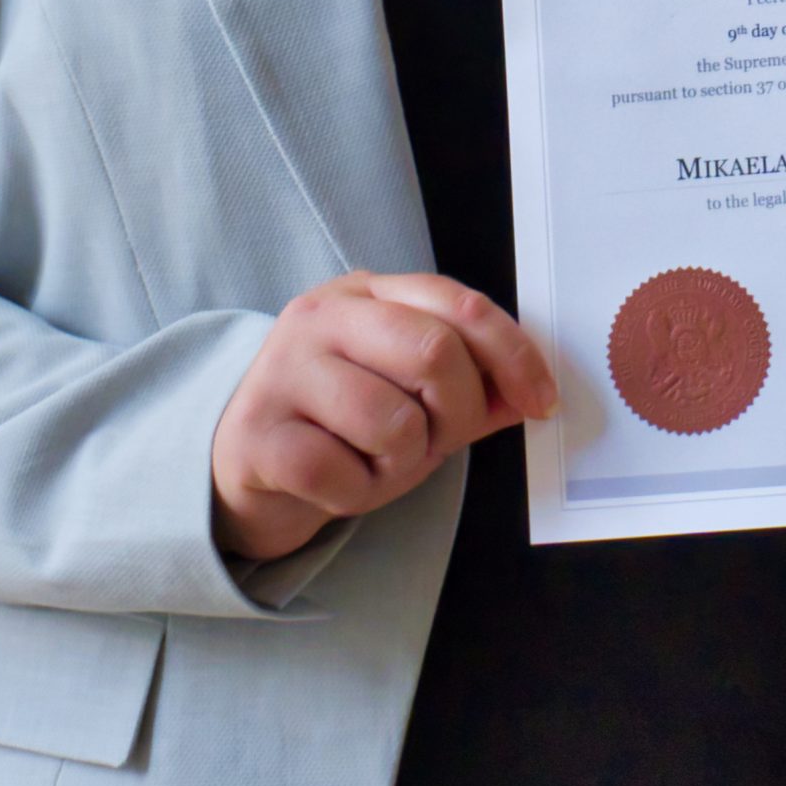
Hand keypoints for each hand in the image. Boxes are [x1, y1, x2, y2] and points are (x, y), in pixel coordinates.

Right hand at [211, 272, 556, 561]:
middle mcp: (323, 316)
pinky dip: (358, 493)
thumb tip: (531, 394)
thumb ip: (470, 388)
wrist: (244, 466)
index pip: (459, 304)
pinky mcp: (258, 434)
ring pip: (392, 420)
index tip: (541, 401)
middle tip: (441, 441)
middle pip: (434, 353)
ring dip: (404, 461)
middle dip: (458, 413)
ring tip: (377, 461)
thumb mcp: (411, 394)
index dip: (513, 354)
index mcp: (368, 291)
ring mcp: (283, 369)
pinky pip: (342, 473)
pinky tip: (339, 483)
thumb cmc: (340, 424)